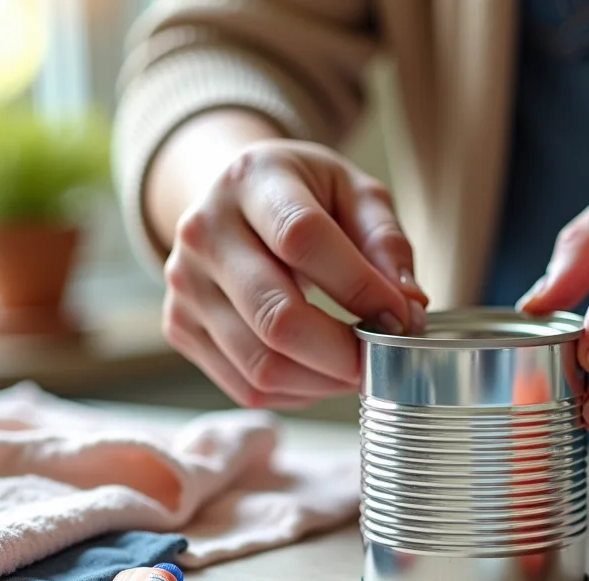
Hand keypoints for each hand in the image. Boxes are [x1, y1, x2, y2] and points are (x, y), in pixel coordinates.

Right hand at [162, 139, 427, 408]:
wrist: (231, 196)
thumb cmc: (304, 195)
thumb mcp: (354, 193)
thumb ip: (385, 243)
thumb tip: (408, 306)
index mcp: (251, 181)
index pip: (302, 239)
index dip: (359, 288)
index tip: (401, 317)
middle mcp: (204, 232)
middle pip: (276, 317)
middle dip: (343, 353)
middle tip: (381, 359)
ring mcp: (186, 284)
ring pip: (261, 364)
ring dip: (323, 381)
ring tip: (355, 366)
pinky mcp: (180, 326)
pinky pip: (245, 385)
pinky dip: (295, 392)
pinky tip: (319, 370)